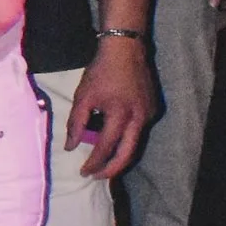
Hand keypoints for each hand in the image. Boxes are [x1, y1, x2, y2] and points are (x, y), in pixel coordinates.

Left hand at [66, 33, 157, 180]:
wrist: (126, 49)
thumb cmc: (101, 71)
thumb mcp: (83, 96)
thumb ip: (76, 124)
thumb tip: (71, 147)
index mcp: (119, 114)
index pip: (105, 147)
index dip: (94, 163)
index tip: (84, 172)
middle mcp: (139, 118)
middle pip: (127, 155)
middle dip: (111, 170)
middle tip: (97, 177)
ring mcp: (149, 114)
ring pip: (135, 144)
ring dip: (119, 156)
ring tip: (104, 162)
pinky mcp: (154, 109)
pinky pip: (140, 131)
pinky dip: (127, 139)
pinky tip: (116, 139)